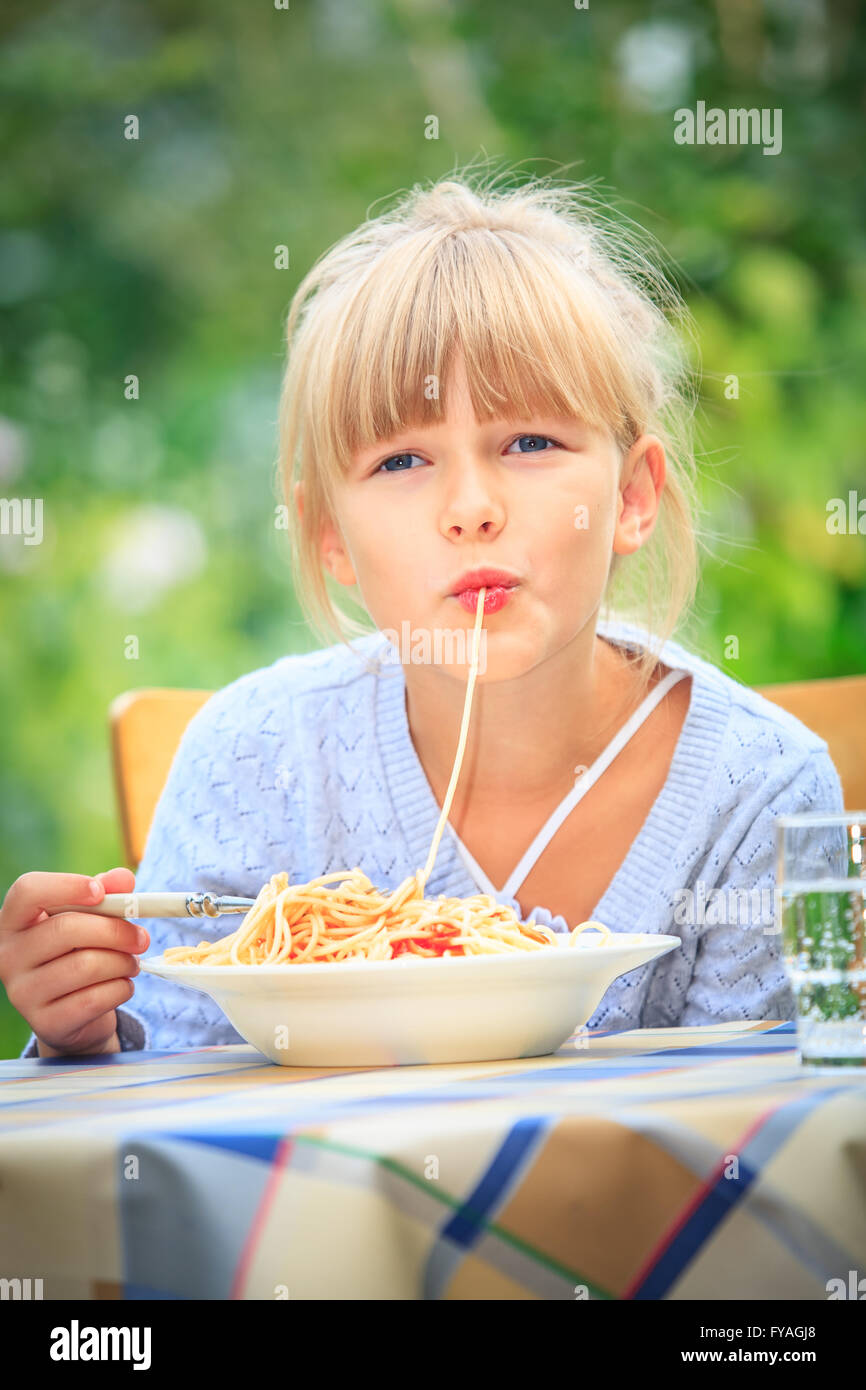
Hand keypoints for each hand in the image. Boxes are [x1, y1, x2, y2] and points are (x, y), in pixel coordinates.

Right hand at [0, 868, 149, 1056]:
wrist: (73, 1016)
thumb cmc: (79, 954)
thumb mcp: (89, 919)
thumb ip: (105, 894)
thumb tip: (123, 878)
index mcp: (14, 921)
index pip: (28, 891)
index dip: (67, 886)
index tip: (100, 893)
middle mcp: (9, 956)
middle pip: (66, 929)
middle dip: (115, 931)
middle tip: (142, 938)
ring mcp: (23, 993)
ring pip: (86, 965)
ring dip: (123, 962)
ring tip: (132, 963)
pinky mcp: (45, 1023)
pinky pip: (95, 999)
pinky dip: (122, 988)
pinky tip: (123, 985)